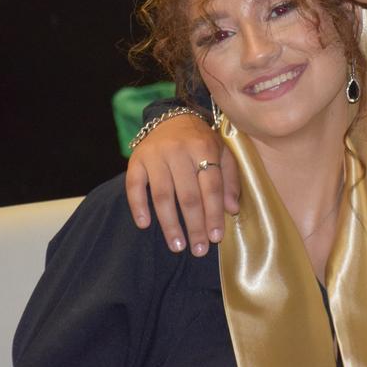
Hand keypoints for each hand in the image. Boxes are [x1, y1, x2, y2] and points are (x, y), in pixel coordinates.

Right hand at [125, 114, 240, 254]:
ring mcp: (155, 155)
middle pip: (188, 195)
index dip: (214, 213)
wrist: (172, 117)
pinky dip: (138, 206)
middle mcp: (179, 151)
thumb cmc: (201, 141)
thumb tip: (232, 210)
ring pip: (162, 195)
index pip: (211, 187)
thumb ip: (229, 180)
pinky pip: (134, 186)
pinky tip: (144, 225)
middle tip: (198, 250)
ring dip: (169, 223)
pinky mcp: (136, 160)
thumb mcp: (222, 153)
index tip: (216, 238)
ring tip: (177, 245)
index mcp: (204, 148)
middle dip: (194, 225)